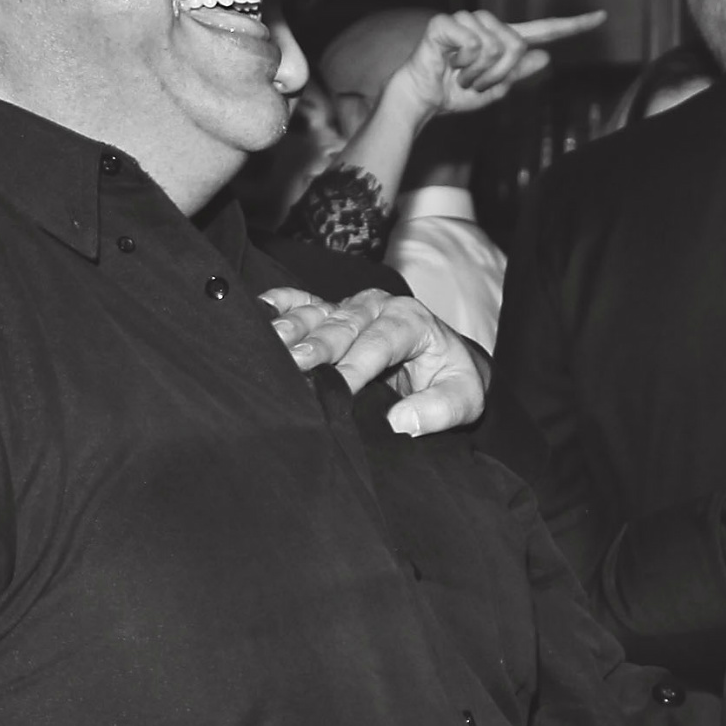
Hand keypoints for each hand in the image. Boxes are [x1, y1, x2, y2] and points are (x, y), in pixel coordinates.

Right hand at [264, 286, 487, 435]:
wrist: (449, 361)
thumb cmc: (454, 380)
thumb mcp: (465, 398)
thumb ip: (439, 410)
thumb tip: (400, 423)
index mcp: (412, 321)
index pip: (380, 343)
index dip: (357, 365)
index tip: (338, 389)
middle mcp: (379, 307)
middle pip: (344, 326)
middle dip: (318, 345)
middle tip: (294, 363)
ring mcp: (352, 306)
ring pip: (319, 313)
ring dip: (293, 328)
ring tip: (271, 343)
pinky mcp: (332, 310)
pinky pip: (303, 301)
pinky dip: (281, 304)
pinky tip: (260, 309)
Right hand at [378, 10, 591, 128]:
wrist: (422, 99)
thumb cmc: (454, 94)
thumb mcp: (495, 90)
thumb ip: (518, 74)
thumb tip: (545, 58)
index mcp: (503, 39)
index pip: (545, 30)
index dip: (573, 25)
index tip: (602, 17)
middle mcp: (488, 24)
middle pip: (517, 45)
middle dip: (499, 74)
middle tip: (476, 83)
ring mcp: (467, 19)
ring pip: (496, 46)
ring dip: (480, 72)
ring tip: (461, 75)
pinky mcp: (447, 22)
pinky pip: (474, 44)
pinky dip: (464, 63)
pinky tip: (448, 64)